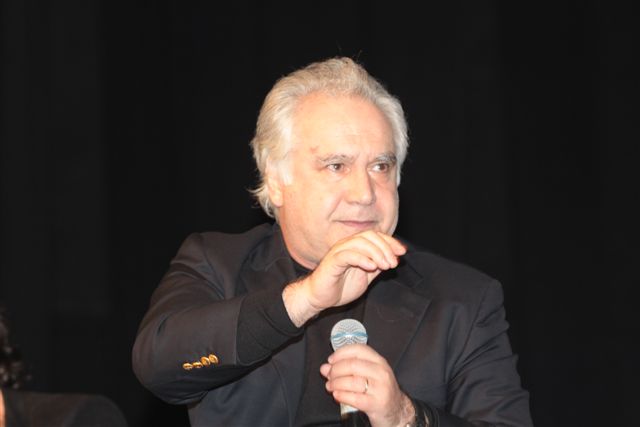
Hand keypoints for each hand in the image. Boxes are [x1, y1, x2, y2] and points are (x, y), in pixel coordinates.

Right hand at [283, 231, 405, 325]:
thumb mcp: (366, 277)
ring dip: (376, 253)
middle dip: (386, 248)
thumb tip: (393, 259)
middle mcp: (347, 245)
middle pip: (370, 236)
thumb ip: (378, 267)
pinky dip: (362, 259)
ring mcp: (339, 252)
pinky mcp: (332, 261)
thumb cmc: (340, 287)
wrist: (320, 298)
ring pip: (360, 242)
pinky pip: (348, 255)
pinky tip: (371, 267)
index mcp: (355, 246)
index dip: (391, 242)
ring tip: (384, 266)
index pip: (376, 236)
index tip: (402, 252)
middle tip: (393, 263)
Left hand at [320, 344, 414, 426]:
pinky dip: (342, 396)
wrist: (396, 410)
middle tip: (329, 376)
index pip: (358, 349)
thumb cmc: (378, 391)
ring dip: (336, 384)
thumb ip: (346, 369)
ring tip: (330, 386)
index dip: (341, 353)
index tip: (331, 360)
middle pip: (353, 365)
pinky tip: (337, 395)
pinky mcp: (377, 404)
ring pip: (352, 381)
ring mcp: (381, 388)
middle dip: (336, 370)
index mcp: (379, 361)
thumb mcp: (367, 375)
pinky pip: (355, 398)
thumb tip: (325, 367)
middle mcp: (381, 372)